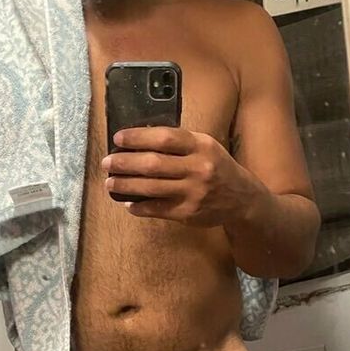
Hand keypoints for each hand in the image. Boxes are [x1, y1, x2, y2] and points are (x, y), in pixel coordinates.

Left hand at [102, 126, 256, 225]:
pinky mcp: (189, 213)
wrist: (243, 198)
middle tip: (107, 163)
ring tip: (110, 183)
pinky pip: (157, 209)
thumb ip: (179, 143)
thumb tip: (139, 140)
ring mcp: (193, 192)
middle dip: (124, 163)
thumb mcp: (205, 147)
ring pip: (151, 188)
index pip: (165, 138)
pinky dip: (139, 207)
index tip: (118, 139)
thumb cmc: (217, 167)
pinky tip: (129, 203)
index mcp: (201, 146)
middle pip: (153, 164)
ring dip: (126, 185)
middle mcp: (198, 168)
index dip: (138, 138)